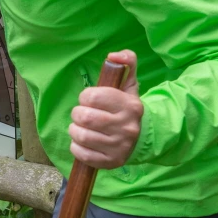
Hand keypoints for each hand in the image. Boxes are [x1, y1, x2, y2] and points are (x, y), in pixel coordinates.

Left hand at [69, 50, 142, 169]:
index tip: (89, 99)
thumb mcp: (129, 83)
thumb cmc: (126, 107)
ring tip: (81, 127)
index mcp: (130, 106)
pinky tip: (83, 142)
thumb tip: (114, 55)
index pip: (93, 97)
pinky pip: (82, 154)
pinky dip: (76, 147)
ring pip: (82, 136)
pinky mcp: (112, 162)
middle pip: (85, 117)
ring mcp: (120, 147)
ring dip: (75, 130)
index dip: (85, 97)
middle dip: (77, 114)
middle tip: (82, 114)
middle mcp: (127, 127)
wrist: (143, 137)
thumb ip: (126, 62)